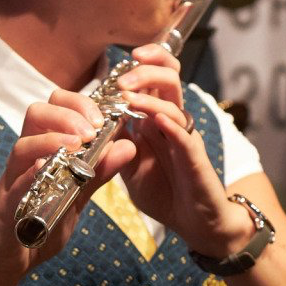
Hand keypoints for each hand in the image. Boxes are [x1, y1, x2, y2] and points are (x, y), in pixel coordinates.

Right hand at [0, 90, 136, 285]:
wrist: (9, 263)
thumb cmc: (40, 226)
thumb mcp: (76, 196)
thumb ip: (99, 172)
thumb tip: (127, 145)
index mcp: (42, 151)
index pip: (55, 107)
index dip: (79, 103)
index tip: (102, 118)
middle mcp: (25, 160)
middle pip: (36, 114)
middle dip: (67, 114)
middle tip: (91, 130)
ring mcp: (12, 181)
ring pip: (22, 145)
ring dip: (52, 139)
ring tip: (78, 146)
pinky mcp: (5, 207)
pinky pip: (15, 184)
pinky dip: (32, 173)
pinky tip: (48, 168)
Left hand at [109, 45, 252, 255]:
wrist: (193, 223)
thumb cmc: (164, 192)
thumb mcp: (129, 167)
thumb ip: (114, 146)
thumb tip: (90, 127)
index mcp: (156, 120)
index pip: (155, 79)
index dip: (142, 64)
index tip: (120, 62)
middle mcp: (173, 123)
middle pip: (169, 80)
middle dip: (146, 71)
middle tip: (123, 80)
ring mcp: (185, 139)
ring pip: (175, 104)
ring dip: (151, 98)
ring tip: (129, 97)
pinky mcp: (195, 159)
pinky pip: (186, 137)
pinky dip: (172, 125)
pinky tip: (157, 119)